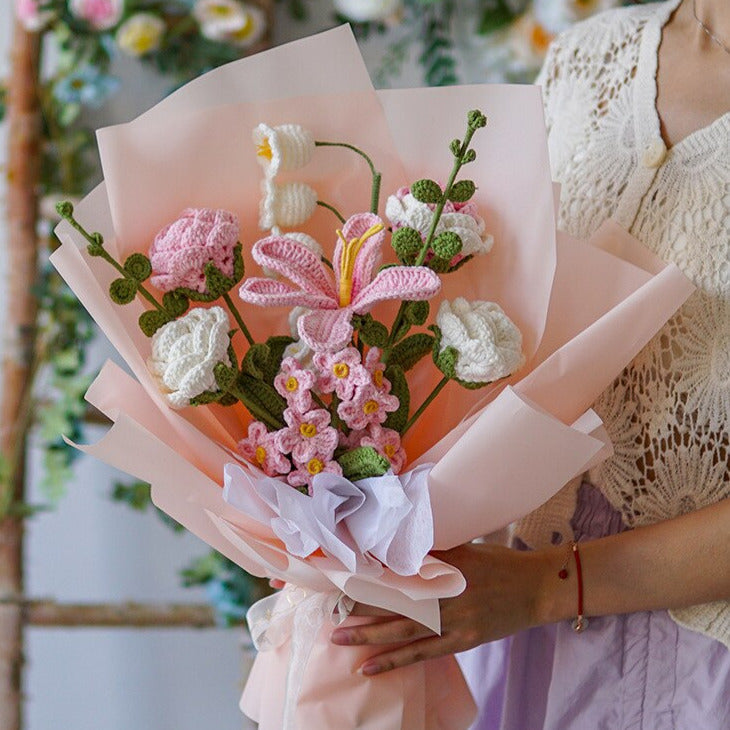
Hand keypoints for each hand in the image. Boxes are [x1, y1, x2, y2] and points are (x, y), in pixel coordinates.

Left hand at [330, 542, 555, 674]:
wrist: (536, 587)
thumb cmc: (499, 562)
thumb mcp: (465, 546)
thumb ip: (433, 550)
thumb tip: (397, 547)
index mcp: (442, 565)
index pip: (395, 569)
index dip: (366, 575)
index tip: (339, 575)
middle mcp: (443, 593)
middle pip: (392, 600)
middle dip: (357, 604)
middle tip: (327, 608)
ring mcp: (452, 620)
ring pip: (401, 630)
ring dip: (367, 635)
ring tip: (338, 638)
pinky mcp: (460, 642)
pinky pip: (421, 654)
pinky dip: (394, 661)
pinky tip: (370, 668)